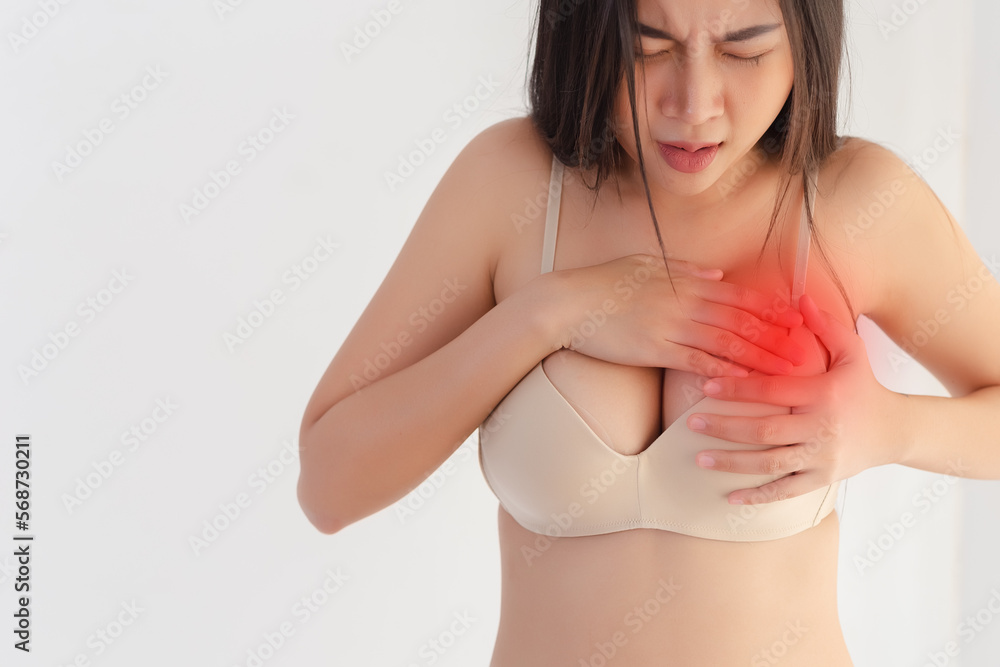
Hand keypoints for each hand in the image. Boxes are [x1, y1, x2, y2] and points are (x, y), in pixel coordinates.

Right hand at [550, 253, 808, 376]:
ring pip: (727, 342)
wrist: (567, 304)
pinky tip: (744, 383)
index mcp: (686, 280)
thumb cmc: (603, 283)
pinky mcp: (656, 350)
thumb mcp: (646, 265)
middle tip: (807, 350)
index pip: (740, 295)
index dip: (771, 308)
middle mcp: (685, 302)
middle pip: (742, 320)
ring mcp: (672, 326)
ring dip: (760, 357)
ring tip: (787, 370)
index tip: (797, 319)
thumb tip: (719, 277)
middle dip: (778, 336)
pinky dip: (724, 372)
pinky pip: (698, 362)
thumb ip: (685, 271)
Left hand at [687, 293, 903, 503]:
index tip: (705, 385)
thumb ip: (826, 325)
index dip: (737, 388)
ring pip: (770, 464)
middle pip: (764, 430)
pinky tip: (730, 498)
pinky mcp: (823, 479)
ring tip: (700, 459)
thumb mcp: (853, 353)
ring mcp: (822, 457)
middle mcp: (821, 428)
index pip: (772, 390)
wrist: (896, 432)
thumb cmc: (865, 387)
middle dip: (724, 427)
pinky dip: (758, 497)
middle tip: (690, 422)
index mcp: (824, 394)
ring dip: (732, 463)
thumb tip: (800, 295)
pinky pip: (785, 490)